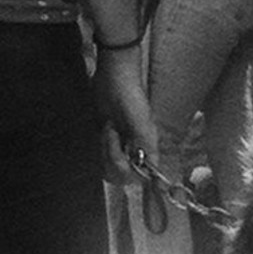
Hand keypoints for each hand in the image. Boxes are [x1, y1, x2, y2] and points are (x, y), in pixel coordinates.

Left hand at [93, 46, 158, 182]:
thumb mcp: (142, 125)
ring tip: (108, 128)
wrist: (113, 77)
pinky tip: (102, 129)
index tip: (123, 157)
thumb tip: (154, 174)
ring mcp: (120, 145)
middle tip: (112, 134)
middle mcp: (135, 151)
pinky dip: (98, 146)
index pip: (141, 176)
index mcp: (146, 150)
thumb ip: (147, 149)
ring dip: (105, 150)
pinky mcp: (106, 138)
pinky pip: (100, 154)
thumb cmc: (131, 98)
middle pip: (122, 175)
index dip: (131, 173)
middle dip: (113, 157)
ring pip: (109, 166)